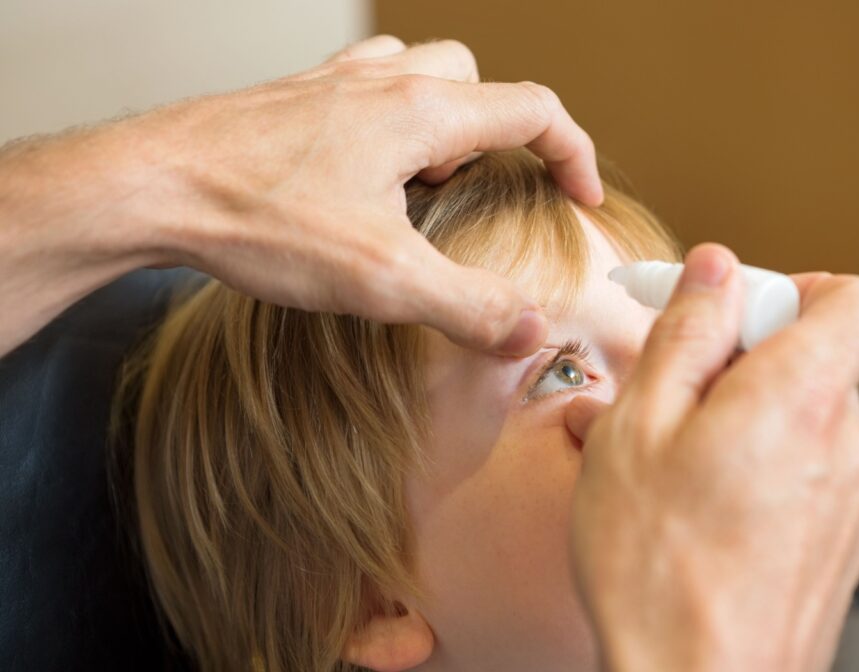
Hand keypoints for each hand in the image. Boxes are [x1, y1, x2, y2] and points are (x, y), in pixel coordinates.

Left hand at [0, 35, 600, 357]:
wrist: (149, 186)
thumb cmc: (259, 219)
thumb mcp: (383, 279)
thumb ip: (468, 306)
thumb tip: (532, 332)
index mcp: (422, 114)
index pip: (534, 109)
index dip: (574, 153)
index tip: (582, 196)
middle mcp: (383, 84)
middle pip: (477, 80)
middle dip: (501, 134)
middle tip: (483, 190)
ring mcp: (332, 85)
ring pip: (418, 73)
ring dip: (442, 120)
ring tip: (423, 182)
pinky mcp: (291, 102)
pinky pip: (361, 87)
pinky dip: (384, 119)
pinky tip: (358, 171)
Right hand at [566, 244, 858, 670]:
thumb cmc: (656, 571)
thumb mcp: (638, 427)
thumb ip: (686, 335)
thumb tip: (714, 271)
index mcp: (800, 399)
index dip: (799, 287)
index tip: (737, 310)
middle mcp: (844, 448)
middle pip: (816, 361)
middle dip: (743, 361)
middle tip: (670, 392)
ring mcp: (849, 503)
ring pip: (798, 422)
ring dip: (737, 419)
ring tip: (664, 458)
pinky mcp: (838, 545)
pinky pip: (801, 475)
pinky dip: (754, 467)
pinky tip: (692, 502)